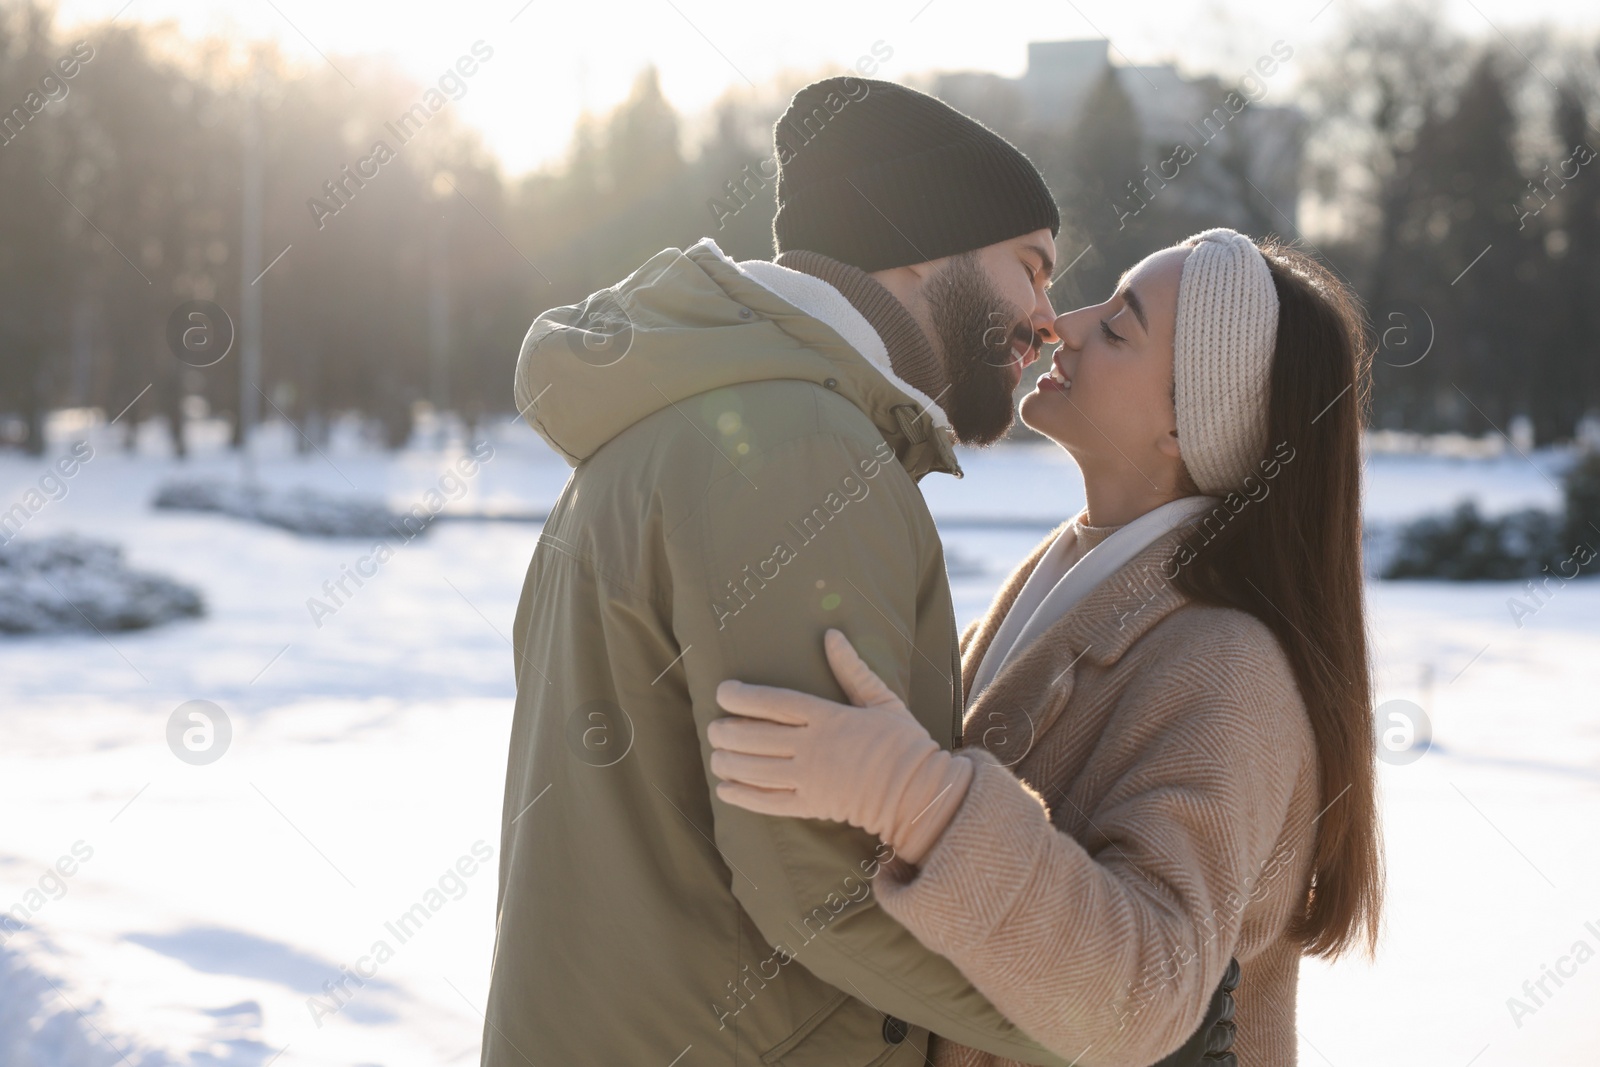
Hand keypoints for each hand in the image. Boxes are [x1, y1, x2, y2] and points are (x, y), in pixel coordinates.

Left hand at [709, 629, 973, 865]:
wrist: (919, 793)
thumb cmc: (903, 743)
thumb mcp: (881, 700)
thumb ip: (852, 669)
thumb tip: (831, 635)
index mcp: (829, 717)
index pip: (774, 703)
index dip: (743, 697)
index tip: (723, 692)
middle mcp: (814, 747)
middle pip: (756, 737)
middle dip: (727, 732)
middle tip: (714, 728)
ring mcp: (811, 779)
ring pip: (755, 770)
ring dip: (728, 762)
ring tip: (715, 755)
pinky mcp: (812, 806)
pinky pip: (768, 802)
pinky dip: (742, 796)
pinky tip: (725, 788)